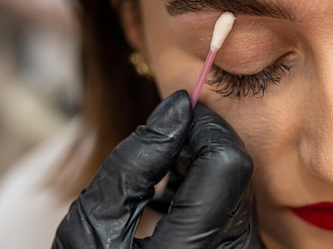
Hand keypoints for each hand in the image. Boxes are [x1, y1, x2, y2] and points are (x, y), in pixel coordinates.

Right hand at [53, 91, 262, 247]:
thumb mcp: (92, 226)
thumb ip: (134, 160)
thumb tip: (177, 106)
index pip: (227, 161)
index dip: (202, 128)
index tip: (173, 117)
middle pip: (238, 172)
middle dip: (201, 146)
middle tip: (161, 150)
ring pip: (240, 188)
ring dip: (203, 169)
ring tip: (161, 180)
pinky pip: (237, 209)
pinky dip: (208, 192)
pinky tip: (174, 201)